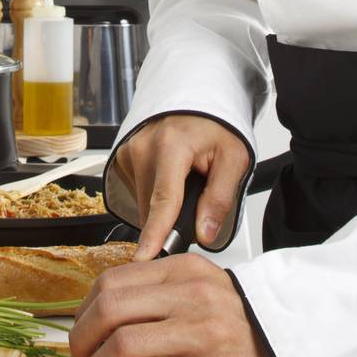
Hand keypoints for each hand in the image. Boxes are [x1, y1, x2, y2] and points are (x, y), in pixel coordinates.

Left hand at [68, 253, 301, 356]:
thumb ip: (163, 291)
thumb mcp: (205, 289)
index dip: (85, 310)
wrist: (299, 348)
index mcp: (183, 270)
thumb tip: (108, 310)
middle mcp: (190, 295)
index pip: (113, 280)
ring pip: (124, 346)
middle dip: (81, 339)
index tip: (79, 331)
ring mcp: (201, 333)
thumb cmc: (247, 323)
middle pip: (111, 309)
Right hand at [114, 113, 250, 258]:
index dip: (156, 233)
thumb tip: (205, 234)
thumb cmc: (215, 126)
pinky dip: (153, 195)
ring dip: (162, 208)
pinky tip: (168, 180)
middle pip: (152, 208)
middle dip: (172, 220)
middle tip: (196, 204)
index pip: (164, 199)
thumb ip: (220, 198)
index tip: (145, 256)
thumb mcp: (233, 158)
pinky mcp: (123, 157)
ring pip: (143, 204)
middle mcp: (144, 147)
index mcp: (172, 146)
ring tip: (183, 185)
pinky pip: (137, 191)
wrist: (197, 100)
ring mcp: (130, 151)